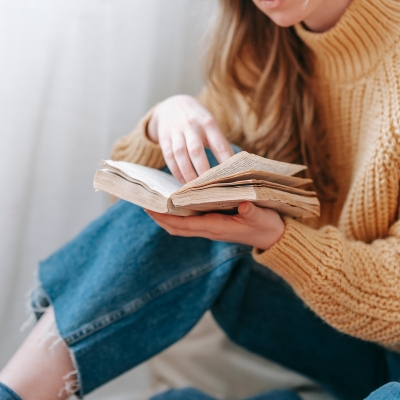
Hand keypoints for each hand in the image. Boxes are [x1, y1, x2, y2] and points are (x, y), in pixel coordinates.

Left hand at [146, 202, 284, 250]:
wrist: (273, 238)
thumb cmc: (267, 225)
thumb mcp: (262, 217)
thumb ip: (252, 211)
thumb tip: (244, 203)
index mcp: (217, 227)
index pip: (185, 224)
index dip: (166, 217)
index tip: (150, 208)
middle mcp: (210, 230)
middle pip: (177, 227)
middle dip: (160, 218)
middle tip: (145, 204)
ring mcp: (211, 229)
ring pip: (182, 226)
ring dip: (167, 218)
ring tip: (155, 204)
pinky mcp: (215, 226)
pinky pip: (190, 223)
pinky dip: (178, 216)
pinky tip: (176, 205)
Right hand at [147, 95, 233, 183]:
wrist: (173, 105)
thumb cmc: (198, 121)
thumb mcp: (210, 125)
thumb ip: (219, 143)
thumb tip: (233, 167)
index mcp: (208, 123)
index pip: (219, 144)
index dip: (225, 161)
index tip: (231, 176)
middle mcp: (191, 126)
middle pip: (196, 150)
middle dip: (203, 170)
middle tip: (209, 186)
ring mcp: (176, 132)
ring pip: (180, 155)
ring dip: (187, 173)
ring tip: (194, 187)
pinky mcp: (164, 138)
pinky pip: (169, 157)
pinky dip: (176, 171)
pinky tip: (182, 181)